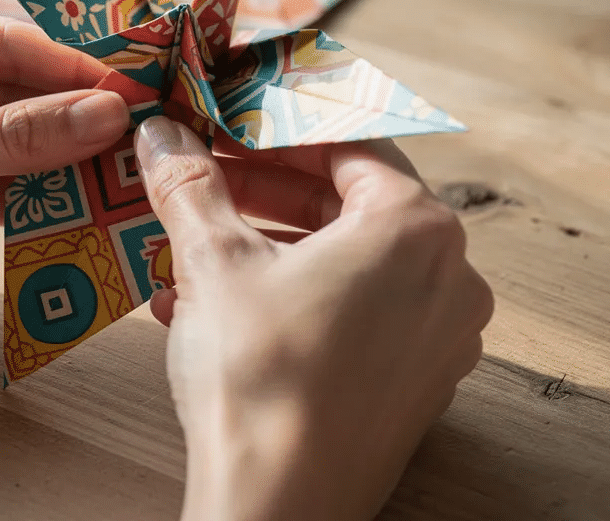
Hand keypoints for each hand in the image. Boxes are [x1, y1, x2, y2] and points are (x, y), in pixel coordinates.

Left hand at [0, 14, 130, 360]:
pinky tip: (75, 211)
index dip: (68, 68)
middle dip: (68, 122)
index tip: (133, 91)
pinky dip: (23, 203)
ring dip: (54, 166)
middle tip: (140, 143)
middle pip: (4, 96)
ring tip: (122, 180)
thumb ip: (12, 138)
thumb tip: (106, 113)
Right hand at [132, 117, 492, 520]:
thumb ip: (190, 183)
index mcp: (415, 228)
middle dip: (265, 192)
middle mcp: (448, 278)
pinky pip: (356, 315)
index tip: (226, 127)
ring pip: (348, 263)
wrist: (278, 506)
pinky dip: (295, 299)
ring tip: (193, 251)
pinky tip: (219, 311)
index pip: (347, 144)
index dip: (275, 130)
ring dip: (270, 248)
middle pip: (349, 204)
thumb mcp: (213, 260)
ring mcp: (439, 337)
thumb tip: (161, 133)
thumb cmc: (260, 379)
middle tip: (203, 180)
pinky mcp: (416, 385)